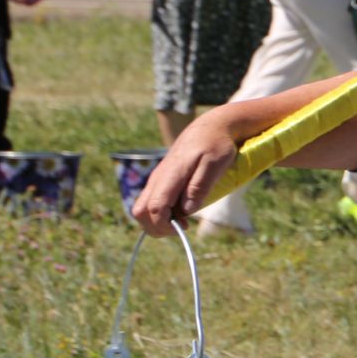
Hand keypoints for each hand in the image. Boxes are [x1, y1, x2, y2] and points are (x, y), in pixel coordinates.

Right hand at [132, 114, 240, 236]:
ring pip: (142, 208)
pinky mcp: (161, 181)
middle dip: (155, 227)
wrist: (209, 128)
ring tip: (182, 222)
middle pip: (140, 211)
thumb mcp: (215, 164)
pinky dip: (160, 213)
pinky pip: (151, 202)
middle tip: (181, 229)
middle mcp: (158, 178)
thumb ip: (200, 186)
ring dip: (157, 221)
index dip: (164, 224)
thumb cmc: (216, 145)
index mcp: (170, 175)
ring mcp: (157, 179)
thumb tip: (186, 210)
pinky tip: (180, 213)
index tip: (184, 228)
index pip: (154, 207)